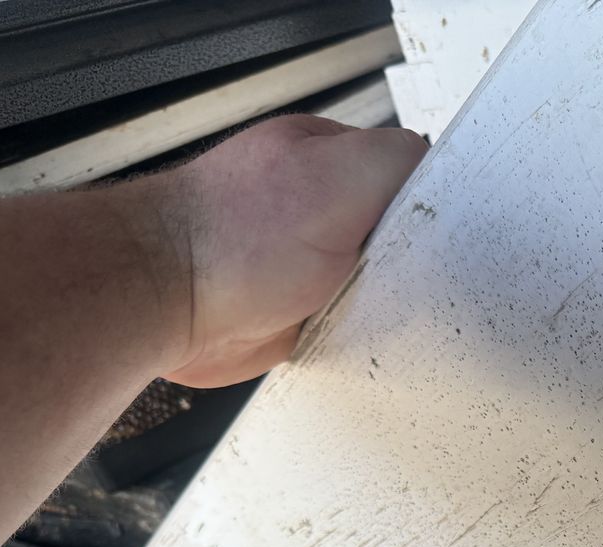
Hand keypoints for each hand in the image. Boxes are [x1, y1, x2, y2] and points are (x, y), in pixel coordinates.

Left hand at [158, 115, 427, 387]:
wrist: (169, 305)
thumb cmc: (231, 240)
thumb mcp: (337, 173)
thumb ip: (393, 157)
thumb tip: (430, 163)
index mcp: (325, 159)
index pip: (405, 172)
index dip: (428, 200)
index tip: (433, 226)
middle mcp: (317, 208)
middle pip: (400, 233)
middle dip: (410, 257)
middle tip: (400, 270)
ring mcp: (307, 262)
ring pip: (382, 283)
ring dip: (386, 299)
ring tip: (370, 301)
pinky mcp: (300, 313)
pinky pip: (354, 323)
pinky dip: (361, 332)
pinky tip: (353, 326)